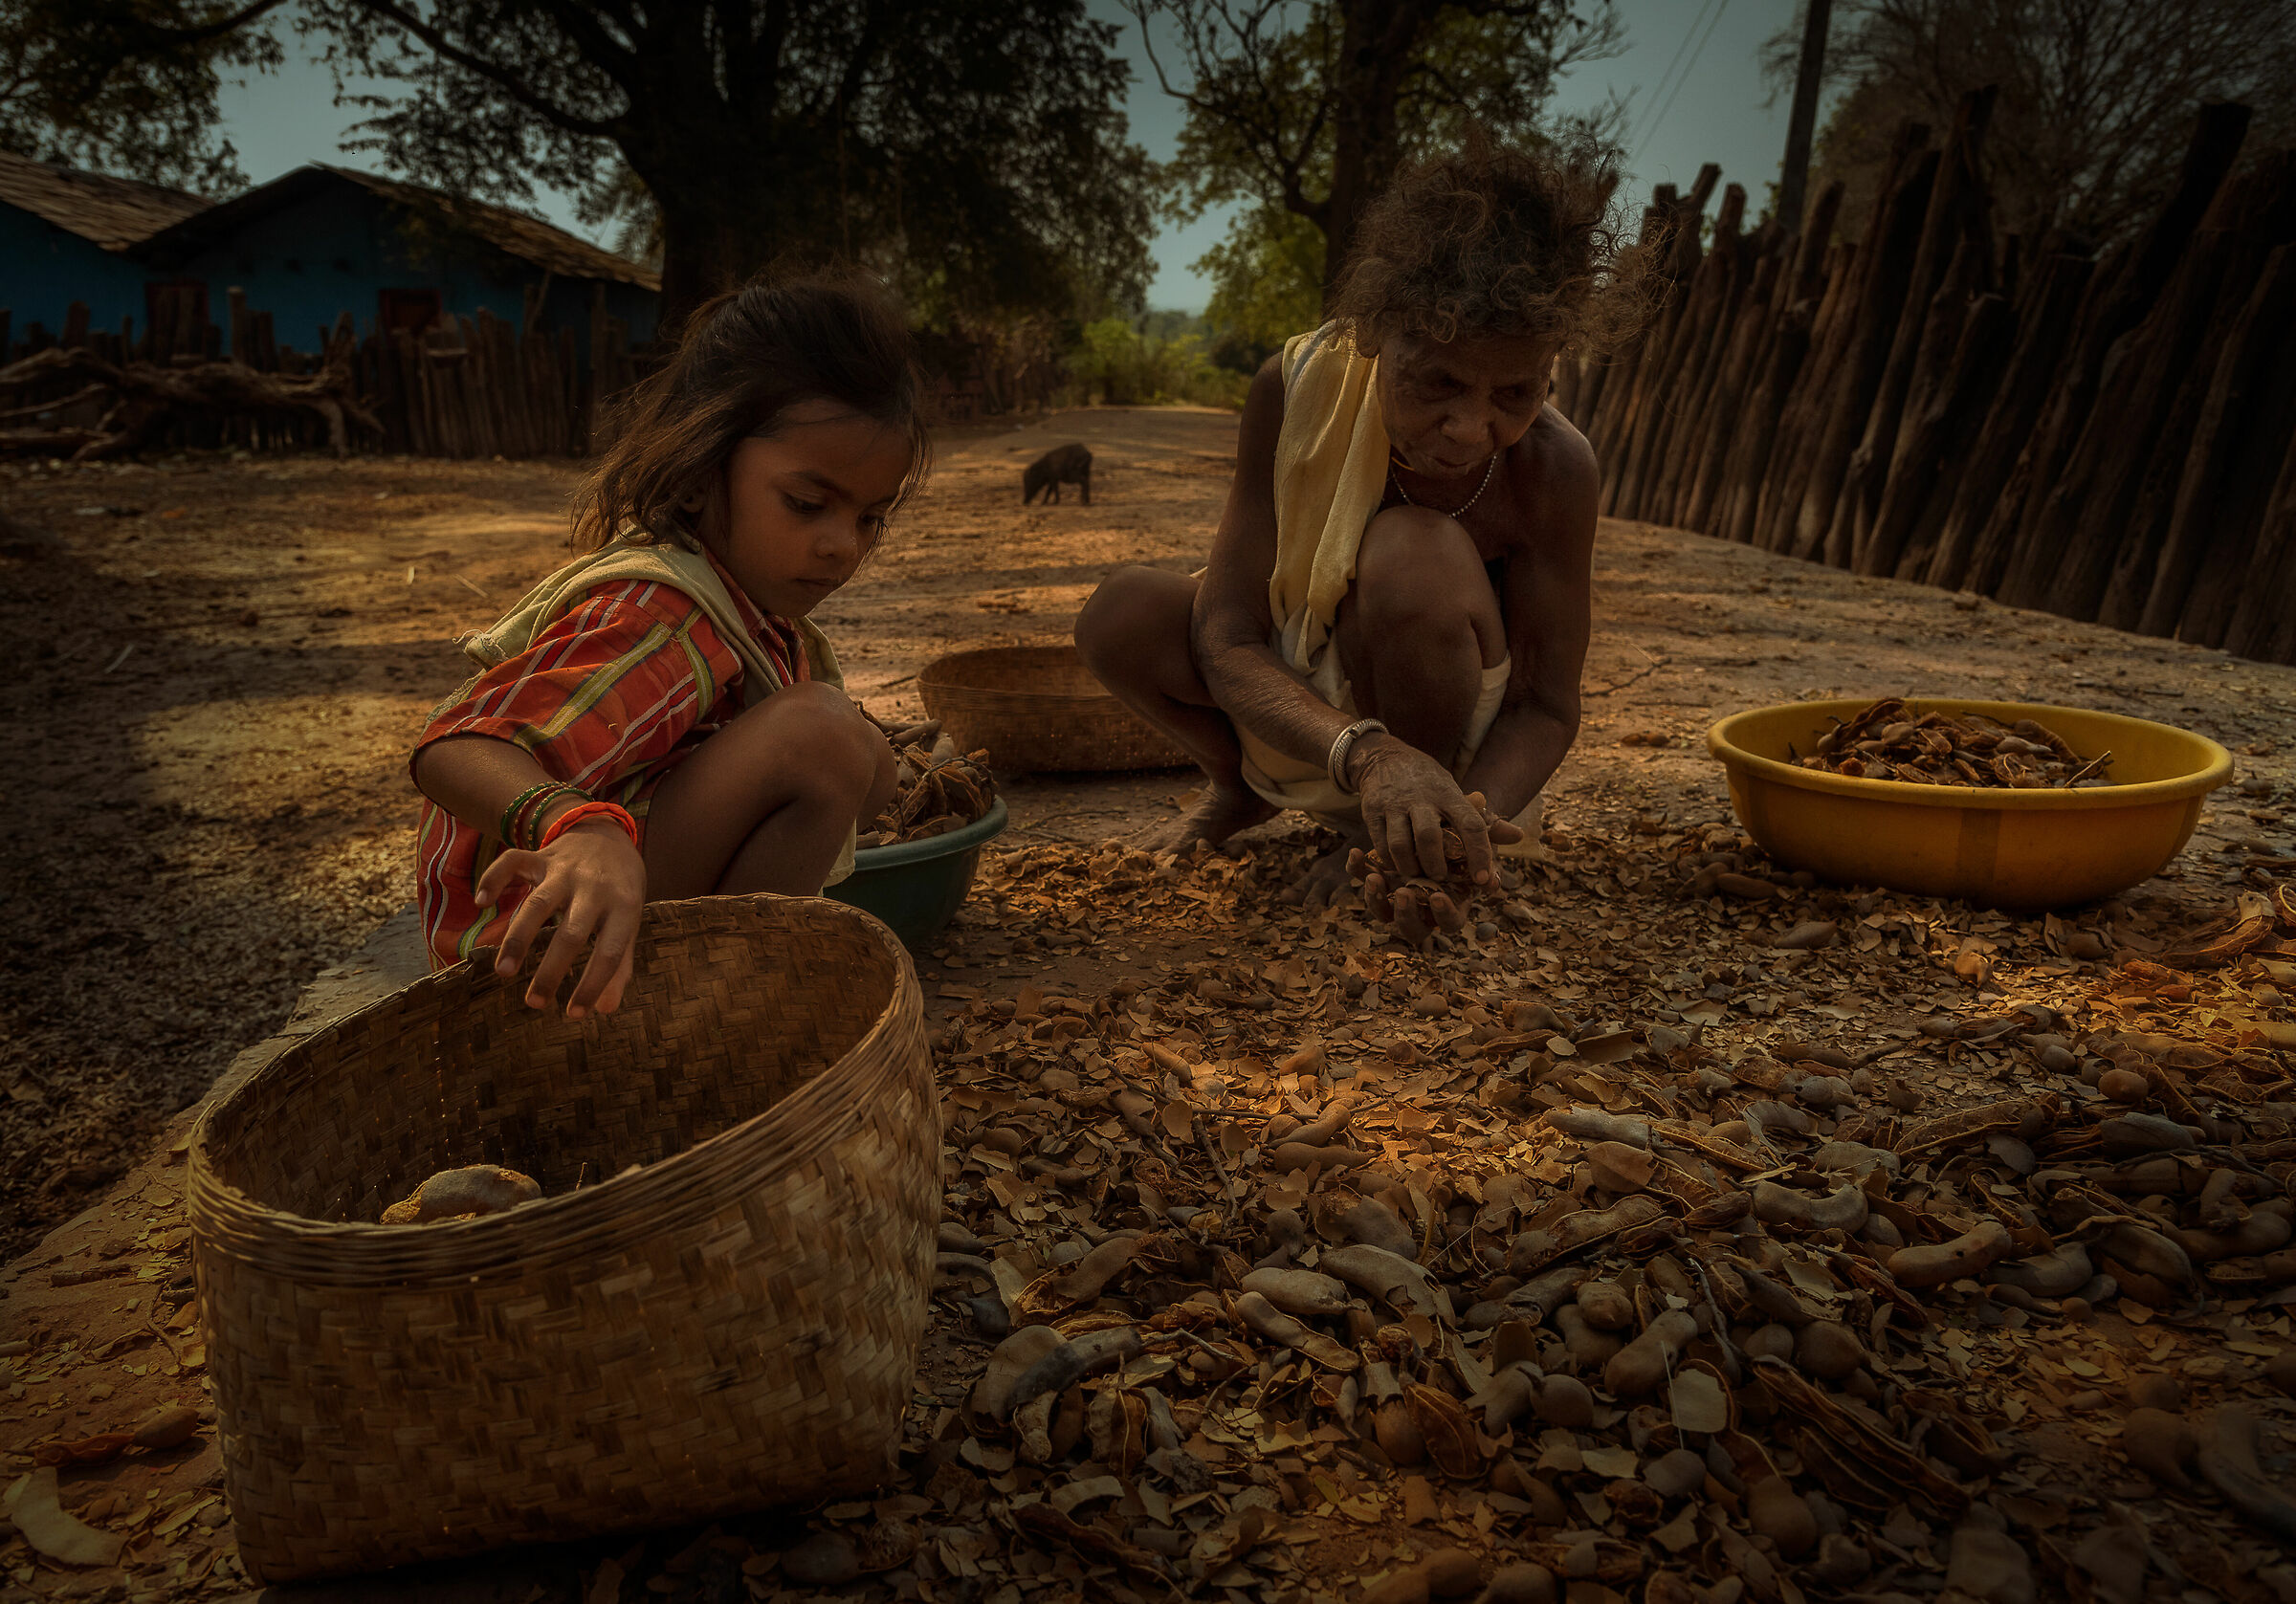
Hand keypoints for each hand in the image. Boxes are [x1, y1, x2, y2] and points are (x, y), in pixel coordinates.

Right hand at [475, 818, 645, 1018]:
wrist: (609, 835)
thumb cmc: (620, 890)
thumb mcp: (629, 922)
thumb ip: (619, 964)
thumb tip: (605, 1009)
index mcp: (624, 907)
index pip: (610, 953)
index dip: (593, 985)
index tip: (574, 1014)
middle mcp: (595, 888)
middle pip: (571, 933)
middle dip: (551, 971)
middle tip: (535, 1003)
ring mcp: (566, 870)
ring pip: (538, 904)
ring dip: (518, 939)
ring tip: (503, 972)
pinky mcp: (542, 856)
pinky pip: (513, 862)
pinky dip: (494, 878)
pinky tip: (482, 902)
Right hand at [1345, 742, 1526, 941]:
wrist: (1385, 757)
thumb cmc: (1429, 784)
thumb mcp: (1456, 794)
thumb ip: (1484, 820)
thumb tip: (1517, 837)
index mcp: (1449, 794)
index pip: (1471, 825)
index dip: (1480, 854)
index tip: (1483, 880)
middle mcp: (1421, 798)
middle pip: (1430, 838)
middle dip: (1436, 865)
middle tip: (1440, 878)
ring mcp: (1394, 804)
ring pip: (1401, 845)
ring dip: (1411, 867)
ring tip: (1417, 874)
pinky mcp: (1371, 811)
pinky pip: (1380, 844)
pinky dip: (1390, 861)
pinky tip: (1398, 865)